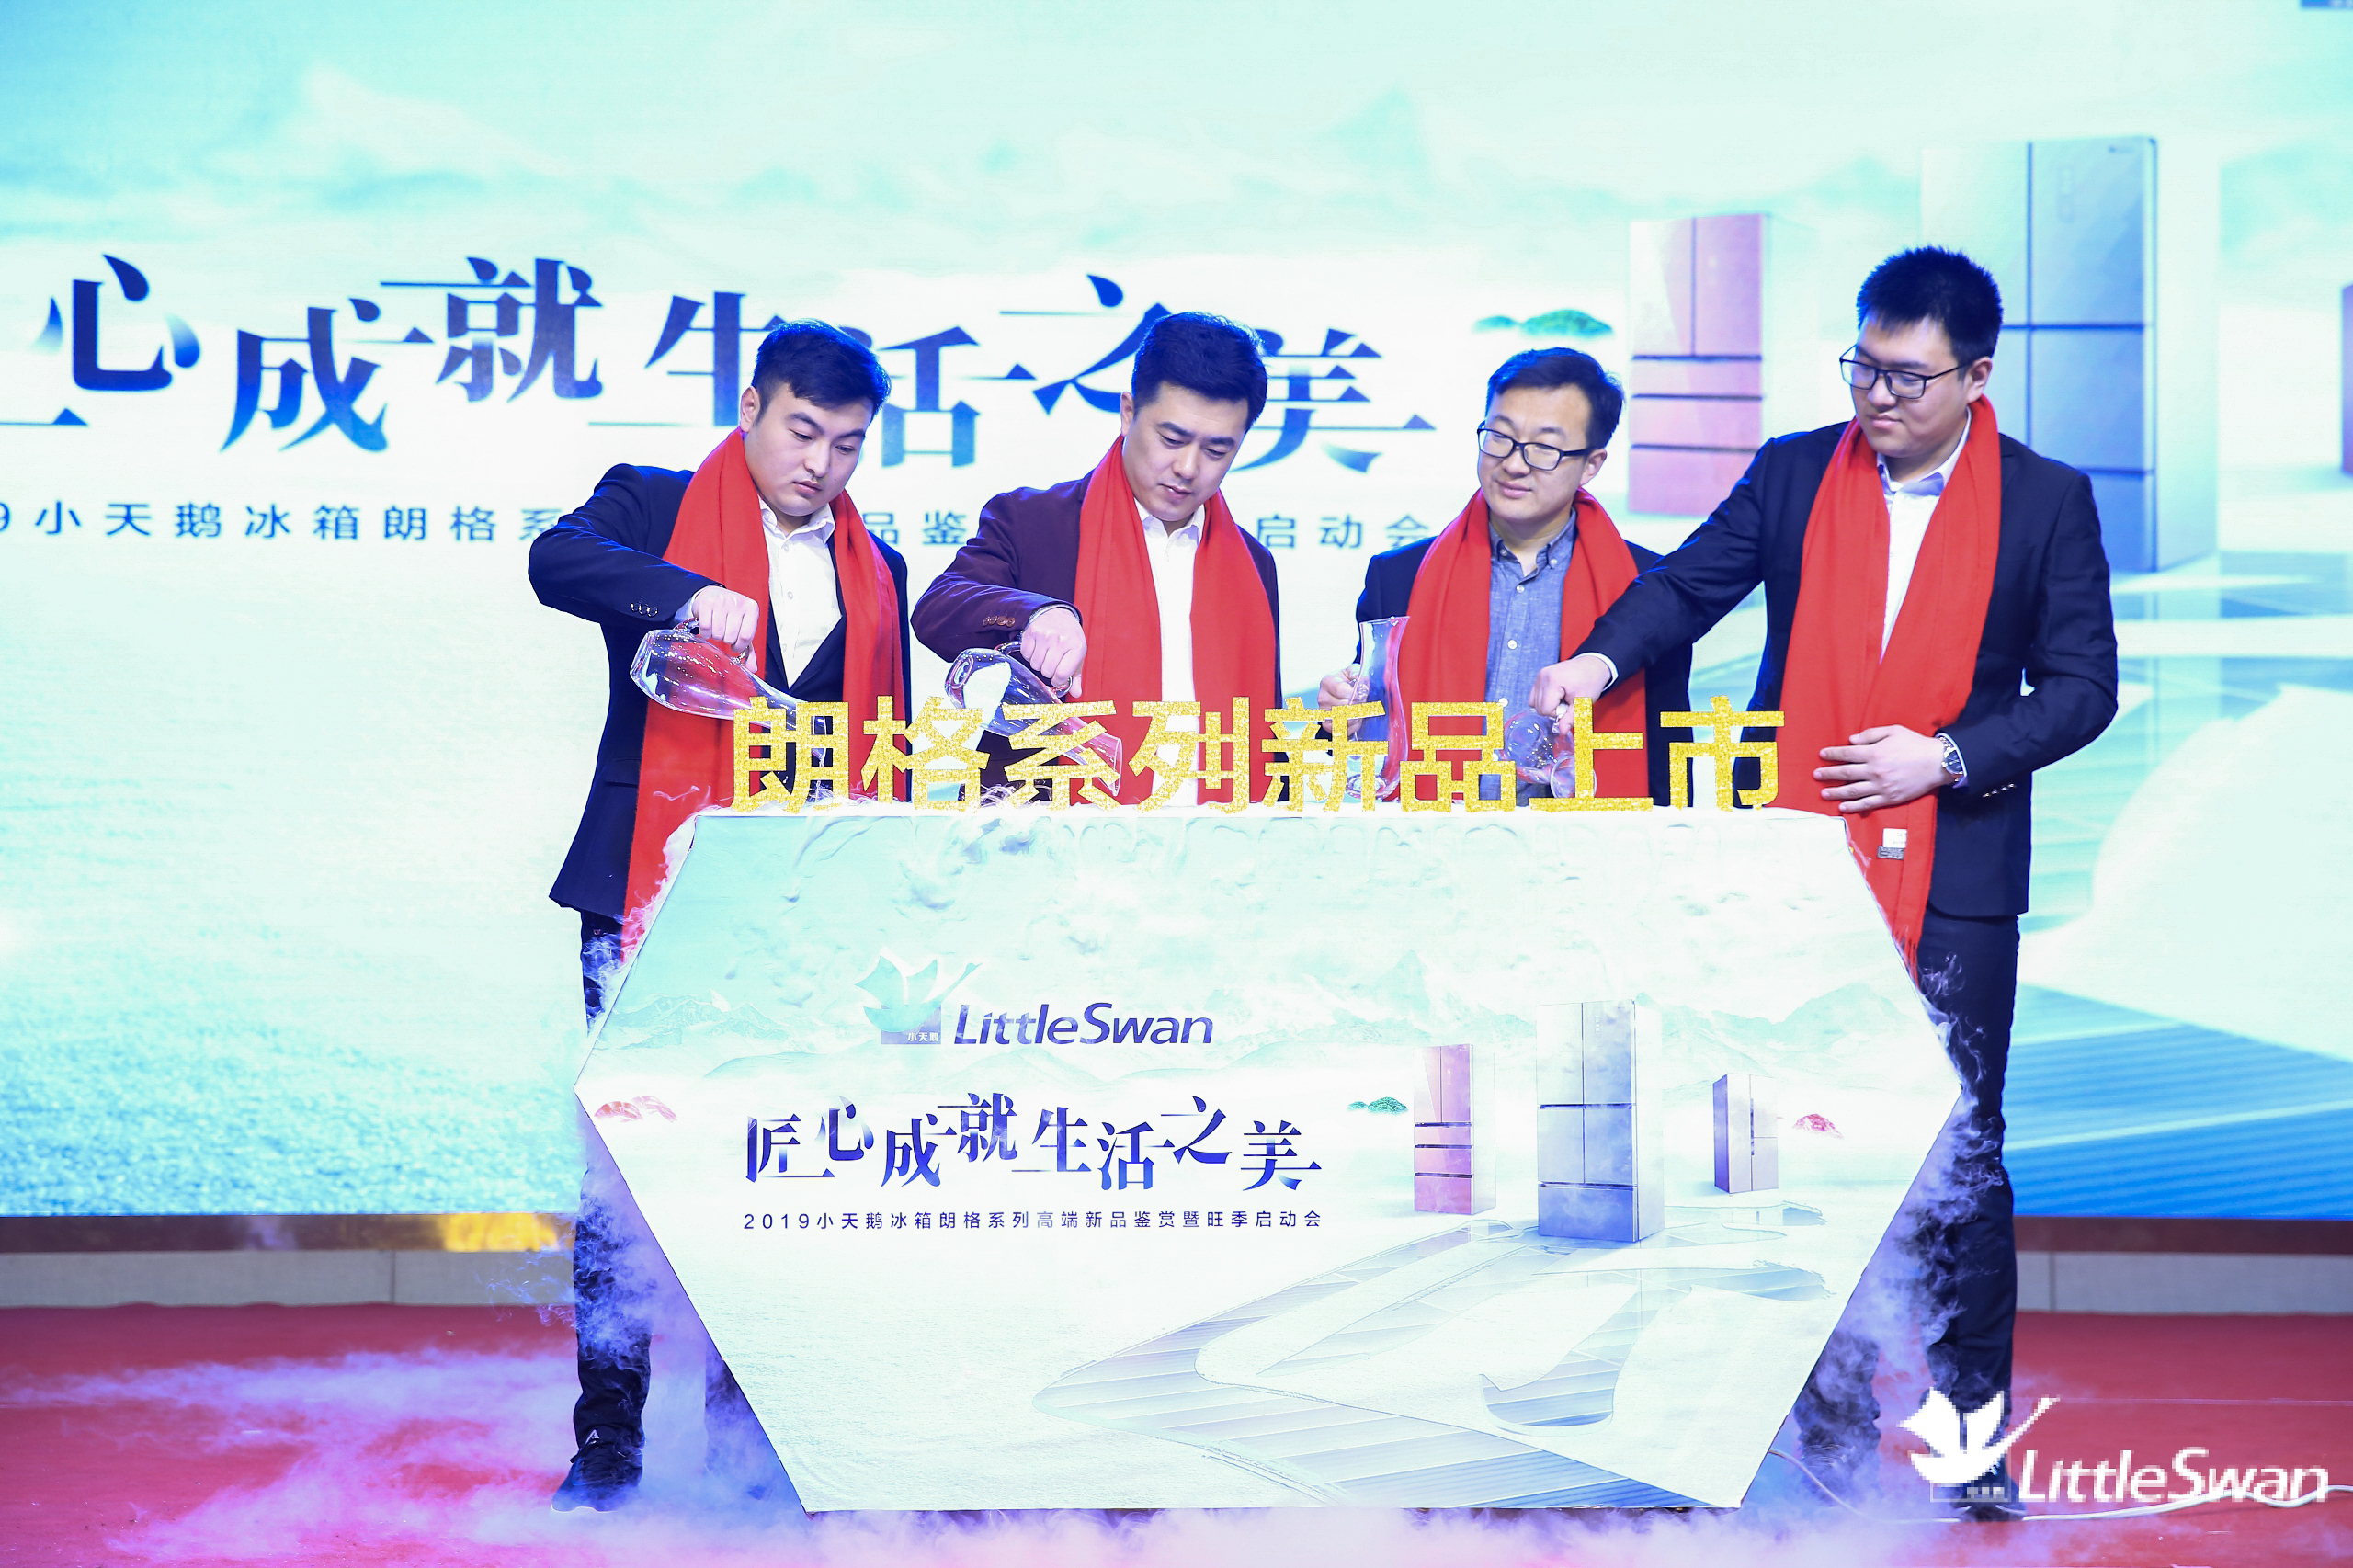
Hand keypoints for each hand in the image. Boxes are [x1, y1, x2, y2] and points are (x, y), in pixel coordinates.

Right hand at [685, 584, 759, 654]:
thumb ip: (749, 649)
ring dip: (715, 636)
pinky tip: (708, 628)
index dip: (739, 646)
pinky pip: (705, 628)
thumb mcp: (743, 627)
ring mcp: (722, 601)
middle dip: (726, 640)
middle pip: (731, 636)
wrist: (713, 595)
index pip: (746, 636)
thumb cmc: (730, 614)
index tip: (735, 645)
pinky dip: (705, 633)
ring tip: (717, 629)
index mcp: (751, 608)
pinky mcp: (706, 603)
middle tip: (724, 633)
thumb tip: (752, 669)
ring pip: (717, 633)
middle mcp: (738, 603)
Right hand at [1021, 605, 1086, 695]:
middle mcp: (1061, 640)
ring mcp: (1046, 635)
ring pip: (1035, 665)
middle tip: (1051, 662)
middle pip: (1047, 671)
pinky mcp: (1032, 632)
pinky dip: (1029, 655)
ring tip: (1045, 654)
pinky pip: (1026, 655)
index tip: (1058, 678)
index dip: (1058, 680)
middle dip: (1048, 671)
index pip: (1062, 674)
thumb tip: (1076, 694)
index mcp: (1076, 647)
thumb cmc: (1069, 637)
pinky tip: (1037, 648)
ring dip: (1038, 663)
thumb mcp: (1077, 654)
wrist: (1057, 613)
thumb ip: (1076, 676)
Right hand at [1317, 665, 1369, 736]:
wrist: (1339, 690)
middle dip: (1358, 705)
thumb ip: (1358, 673)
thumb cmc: (1346, 680)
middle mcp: (1323, 697)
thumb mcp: (1352, 671)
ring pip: (1344, 719)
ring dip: (1357, 716)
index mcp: (1327, 682)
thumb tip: (1362, 680)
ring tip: (1360, 709)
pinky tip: (1356, 719)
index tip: (1362, 694)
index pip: (1341, 690)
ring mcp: (1324, 712)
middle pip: (1344, 706)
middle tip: (1363, 702)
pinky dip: (1352, 726)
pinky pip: (1342, 729)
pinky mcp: (1327, 724)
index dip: (1355, 694)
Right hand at [1530, 653, 1614, 734]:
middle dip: (1553, 709)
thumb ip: (1571, 719)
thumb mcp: (1583, 703)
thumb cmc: (1590, 682)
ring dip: (1548, 704)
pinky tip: (1556, 696)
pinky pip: (1534, 695)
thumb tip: (1561, 732)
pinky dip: (1544, 699)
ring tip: (1562, 698)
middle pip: (1538, 707)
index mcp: (1552, 681)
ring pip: (1534, 702)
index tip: (1569, 706)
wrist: (1593, 665)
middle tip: (1567, 702)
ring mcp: (1540, 675)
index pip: (1545, 709)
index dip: (1558, 713)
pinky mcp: (1540, 676)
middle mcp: (1543, 676)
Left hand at [1813, 725, 1950, 812]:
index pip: (1846, 754)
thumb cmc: (1916, 744)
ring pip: (1852, 791)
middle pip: (1845, 773)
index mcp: (1874, 753)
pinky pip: (1867, 804)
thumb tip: (1852, 740)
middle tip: (1816, 775)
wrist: (1937, 763)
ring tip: (1823, 793)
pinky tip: (1842, 807)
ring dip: (1835, 792)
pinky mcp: (1889, 798)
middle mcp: (1874, 771)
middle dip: (1828, 774)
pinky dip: (1853, 807)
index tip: (1822, 755)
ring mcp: (1881, 786)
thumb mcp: (1894, 731)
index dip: (1832, 754)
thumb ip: (1871, 734)